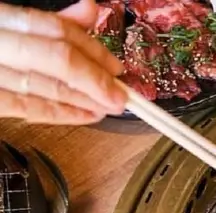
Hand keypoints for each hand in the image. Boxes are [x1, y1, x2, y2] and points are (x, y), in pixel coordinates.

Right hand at [0, 0, 125, 124]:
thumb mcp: (9, 23)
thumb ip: (45, 20)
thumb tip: (90, 10)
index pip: (51, 28)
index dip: (90, 47)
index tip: (115, 67)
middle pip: (52, 56)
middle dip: (93, 78)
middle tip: (120, 95)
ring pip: (41, 83)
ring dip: (82, 99)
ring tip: (108, 108)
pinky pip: (23, 105)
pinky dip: (58, 112)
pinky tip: (84, 115)